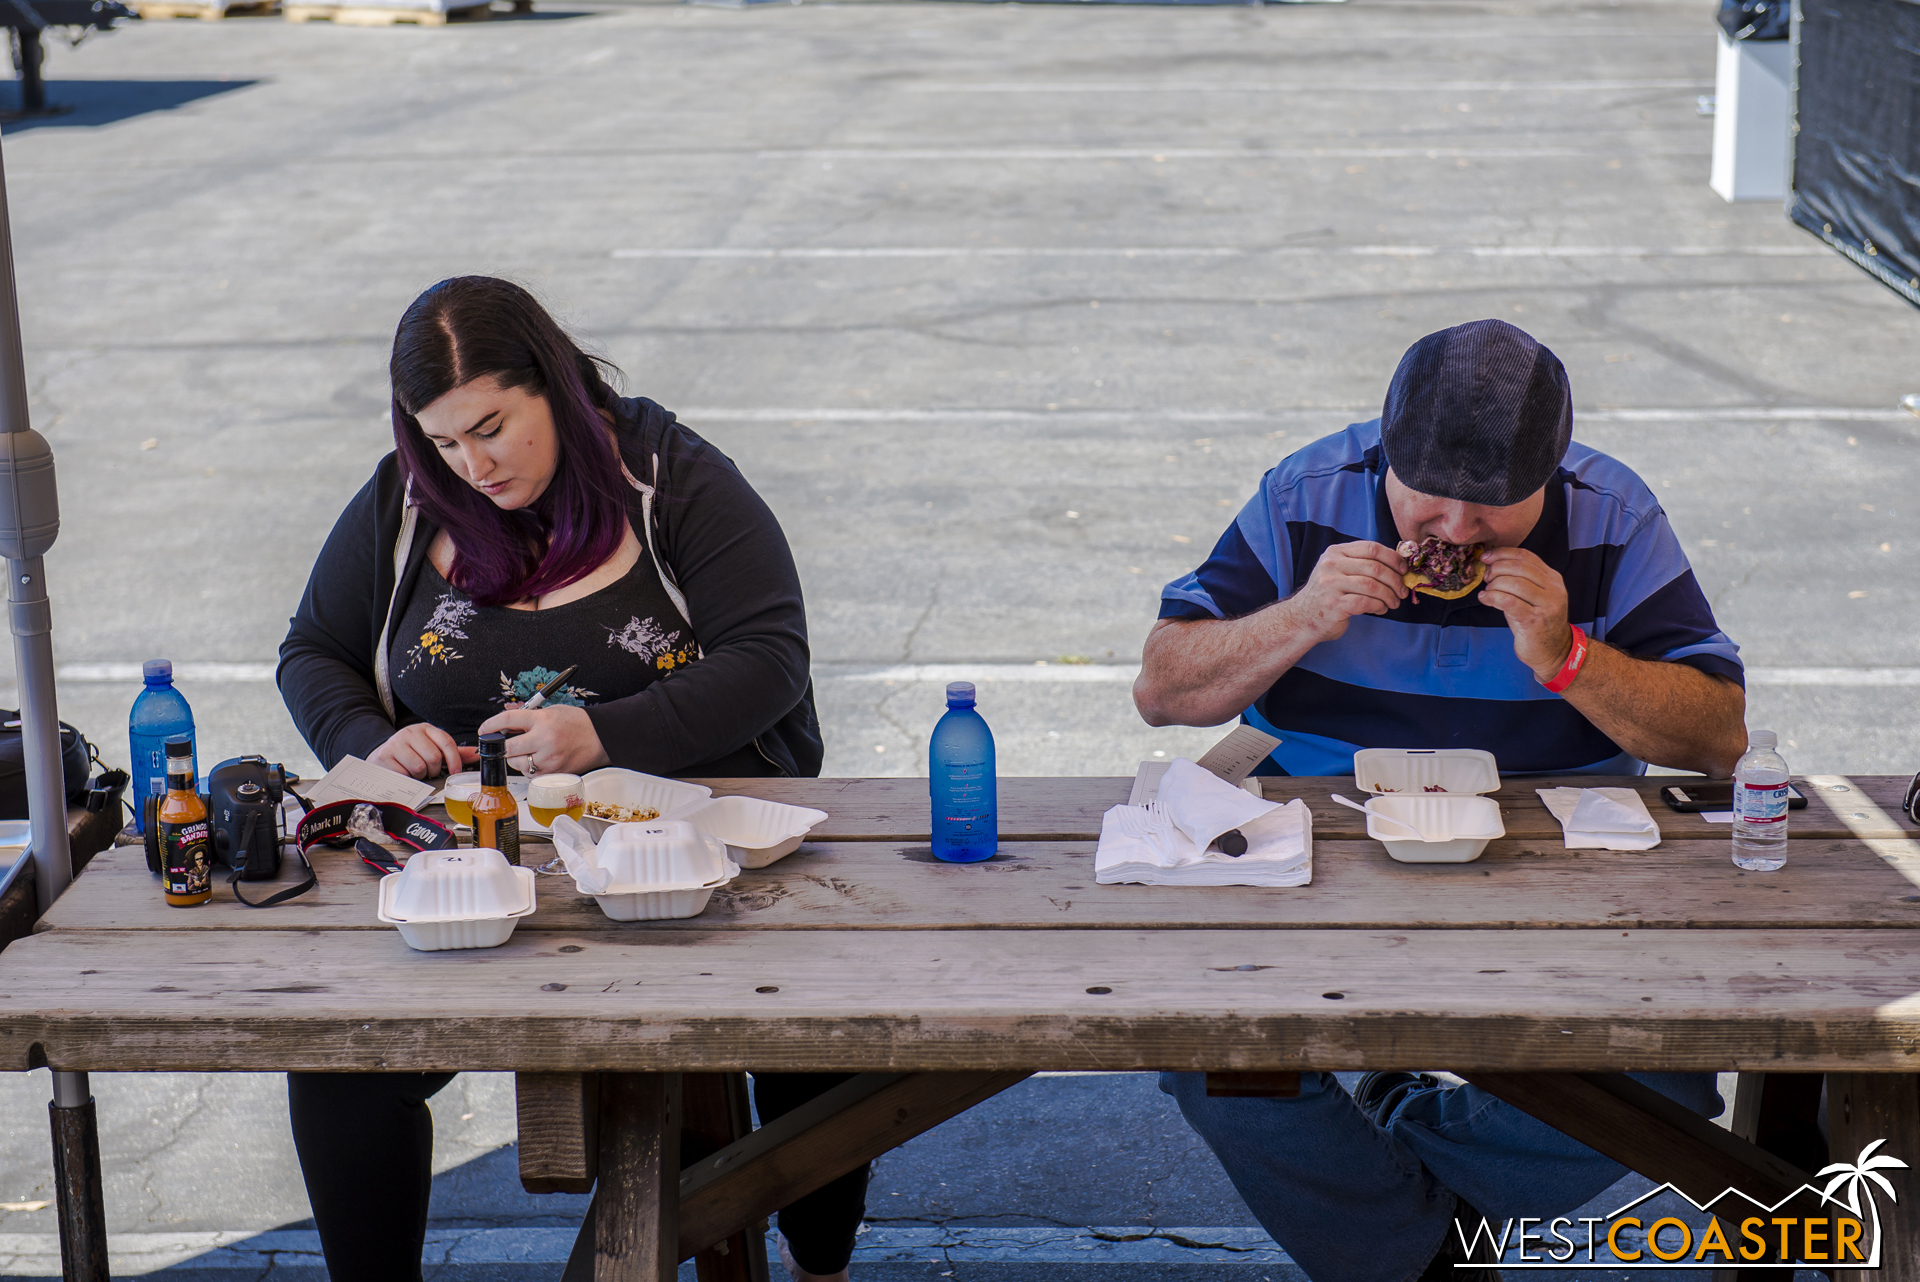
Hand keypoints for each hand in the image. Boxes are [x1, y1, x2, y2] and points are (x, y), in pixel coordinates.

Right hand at [369, 723, 473, 779]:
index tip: (455, 771)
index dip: (454, 759)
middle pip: (434, 757)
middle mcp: (410, 732)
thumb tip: (476, 754)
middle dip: (433, 770)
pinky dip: (407, 779)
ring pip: (419, 767)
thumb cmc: (410, 753)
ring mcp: (396, 743)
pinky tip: (403, 773)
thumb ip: (453, 752)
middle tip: (427, 771)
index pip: (446, 741)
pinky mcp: (384, 756)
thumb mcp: (431, 747)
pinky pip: (404, 774)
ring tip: (414, 771)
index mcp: (425, 729)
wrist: (382, 756)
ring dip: (420, 775)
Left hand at [477, 704, 609, 776]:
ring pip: (518, 764)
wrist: (601, 737)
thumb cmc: (578, 723)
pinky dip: (529, 769)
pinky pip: (531, 775)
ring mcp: (549, 759)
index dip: (491, 725)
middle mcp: (544, 740)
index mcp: (543, 720)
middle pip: (508, 748)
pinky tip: (538, 760)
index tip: (485, 729)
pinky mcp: (554, 773)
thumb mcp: (551, 711)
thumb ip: (529, 717)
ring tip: (527, 751)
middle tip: (504, 744)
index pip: (508, 720)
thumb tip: (506, 722)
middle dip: (502, 747)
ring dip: (516, 759)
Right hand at [1287, 541, 1408, 642]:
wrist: (1301, 618)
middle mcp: (1331, 565)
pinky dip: (1379, 606)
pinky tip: (1381, 609)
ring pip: (1373, 586)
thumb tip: (1398, 565)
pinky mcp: (1334, 604)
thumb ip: (1361, 564)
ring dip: (1389, 596)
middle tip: (1402, 591)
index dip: (1393, 558)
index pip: (1371, 548)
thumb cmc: (1327, 594)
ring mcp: (1330, 584)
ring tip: (1393, 603)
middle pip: (1375, 567)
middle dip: (1395, 581)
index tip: (1403, 570)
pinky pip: (1366, 602)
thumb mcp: (1338, 571)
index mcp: (1335, 552)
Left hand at [1478, 546, 1572, 679]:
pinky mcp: (1535, 620)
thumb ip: (1519, 579)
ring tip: (1488, 592)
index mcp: (1553, 578)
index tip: (1486, 557)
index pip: (1526, 556)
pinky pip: (1509, 601)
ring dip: (1494, 585)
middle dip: (1497, 569)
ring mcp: (1547, 605)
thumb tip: (1491, 565)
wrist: (1554, 652)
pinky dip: (1492, 597)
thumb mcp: (1532, 596)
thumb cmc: (1537, 623)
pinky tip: (1485, 599)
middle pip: (1519, 567)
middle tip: (1486, 578)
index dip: (1502, 553)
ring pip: (1514, 583)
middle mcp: (1554, 589)